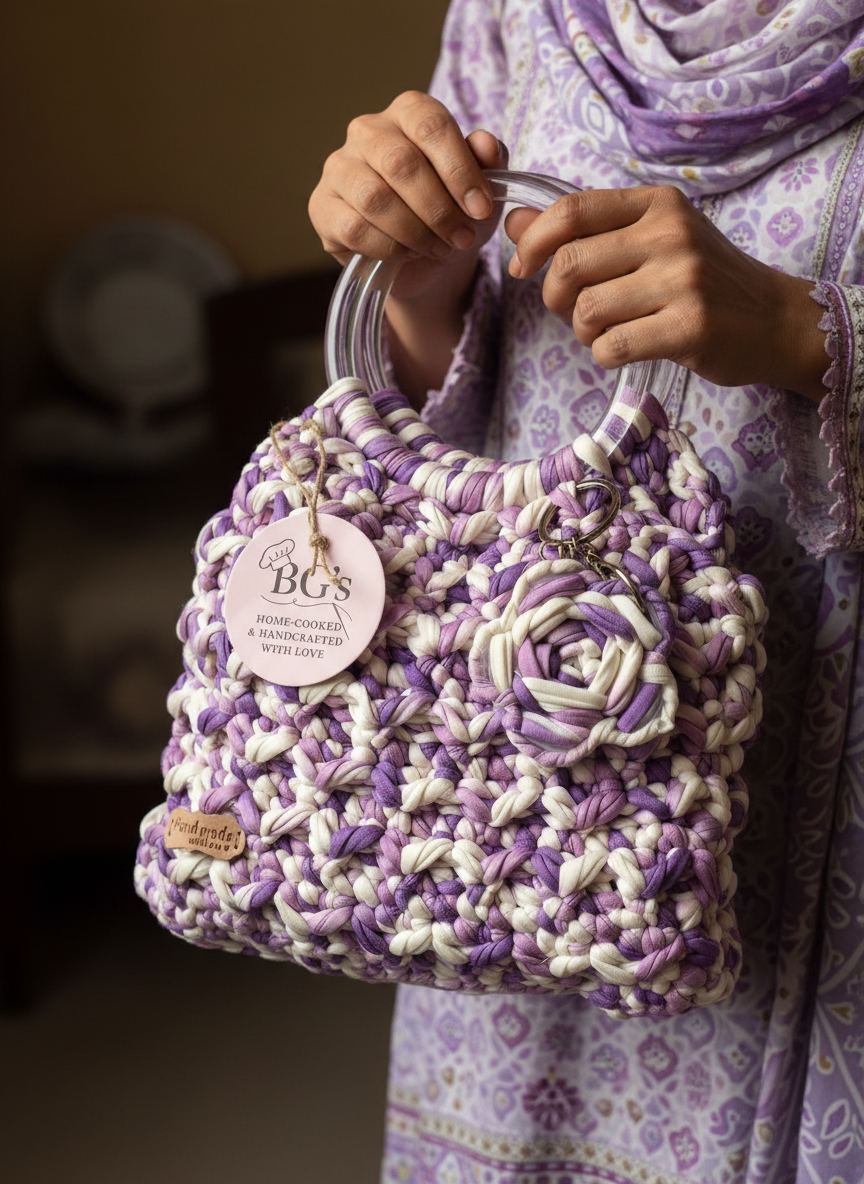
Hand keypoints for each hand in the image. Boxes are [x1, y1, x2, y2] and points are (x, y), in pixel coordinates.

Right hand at [309, 91, 507, 402]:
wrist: (424, 260)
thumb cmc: (452, 212)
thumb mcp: (481, 190)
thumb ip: (488, 162)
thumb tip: (485, 145)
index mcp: (408, 113)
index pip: (430, 124)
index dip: (459, 170)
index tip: (481, 209)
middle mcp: (367, 131)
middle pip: (400, 162)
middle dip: (438, 209)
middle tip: (461, 238)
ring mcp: (339, 167)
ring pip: (375, 198)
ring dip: (414, 232)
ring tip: (437, 249)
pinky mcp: (322, 207)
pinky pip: (354, 228)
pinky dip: (388, 248)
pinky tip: (405, 254)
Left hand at [505, 186, 826, 401]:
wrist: (776, 320)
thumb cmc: (705, 281)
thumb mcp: (652, 240)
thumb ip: (585, 231)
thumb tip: (513, 223)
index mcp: (658, 204)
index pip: (572, 209)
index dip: (533, 241)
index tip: (522, 267)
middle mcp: (670, 235)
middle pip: (569, 264)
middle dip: (555, 298)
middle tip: (573, 312)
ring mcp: (682, 281)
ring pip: (586, 310)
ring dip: (583, 332)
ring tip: (608, 331)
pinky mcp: (689, 327)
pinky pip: (611, 346)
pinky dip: (605, 354)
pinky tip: (626, 349)